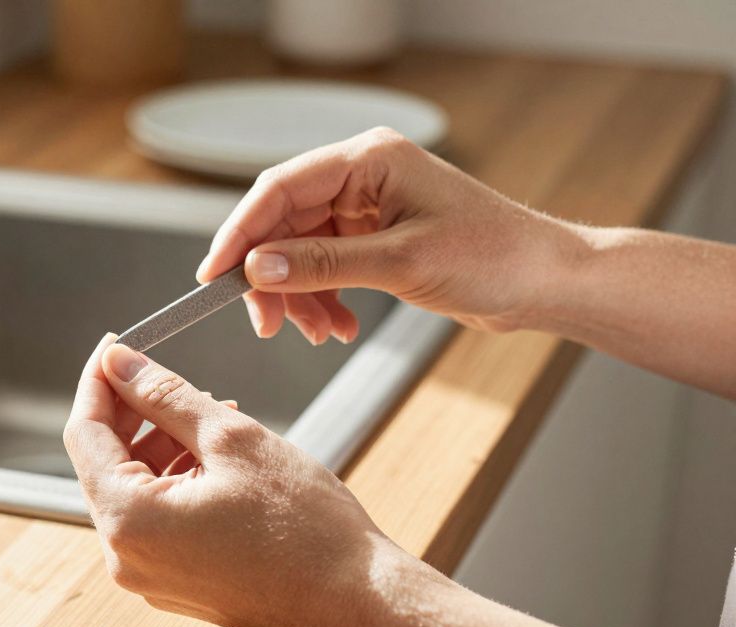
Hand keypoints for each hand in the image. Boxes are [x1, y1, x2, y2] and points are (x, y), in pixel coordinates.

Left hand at [63, 335, 413, 626]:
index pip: (84, 435)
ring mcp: (149, 578)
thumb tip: (119, 363)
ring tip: (214, 413)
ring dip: (161, 445)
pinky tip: (216, 456)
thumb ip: (165, 395)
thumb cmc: (305, 525)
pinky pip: (157, 520)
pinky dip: (176, 480)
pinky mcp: (176, 585)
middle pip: (105, 464)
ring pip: (134, 490)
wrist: (358, 604)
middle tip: (171, 374)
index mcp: (129, 522)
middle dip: (135, 413)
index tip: (115, 346)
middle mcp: (126, 558)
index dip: (97, 382)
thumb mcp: (232, 438)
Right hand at [198, 127, 583, 342]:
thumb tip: (256, 268)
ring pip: (299, 251)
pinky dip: (321, 299)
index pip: (280, 188)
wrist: (546, 282)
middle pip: (284, 222)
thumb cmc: (494, 257)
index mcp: (368, 159)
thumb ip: (322, 265)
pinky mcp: (374, 238)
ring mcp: (368, 207)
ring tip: (318, 332)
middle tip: (265, 322)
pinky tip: (336, 326)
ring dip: (299, 295)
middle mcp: (362, 176)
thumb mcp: (400, 263)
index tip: (214, 274)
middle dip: (271, 276)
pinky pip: (325, 267)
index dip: (239, 232)